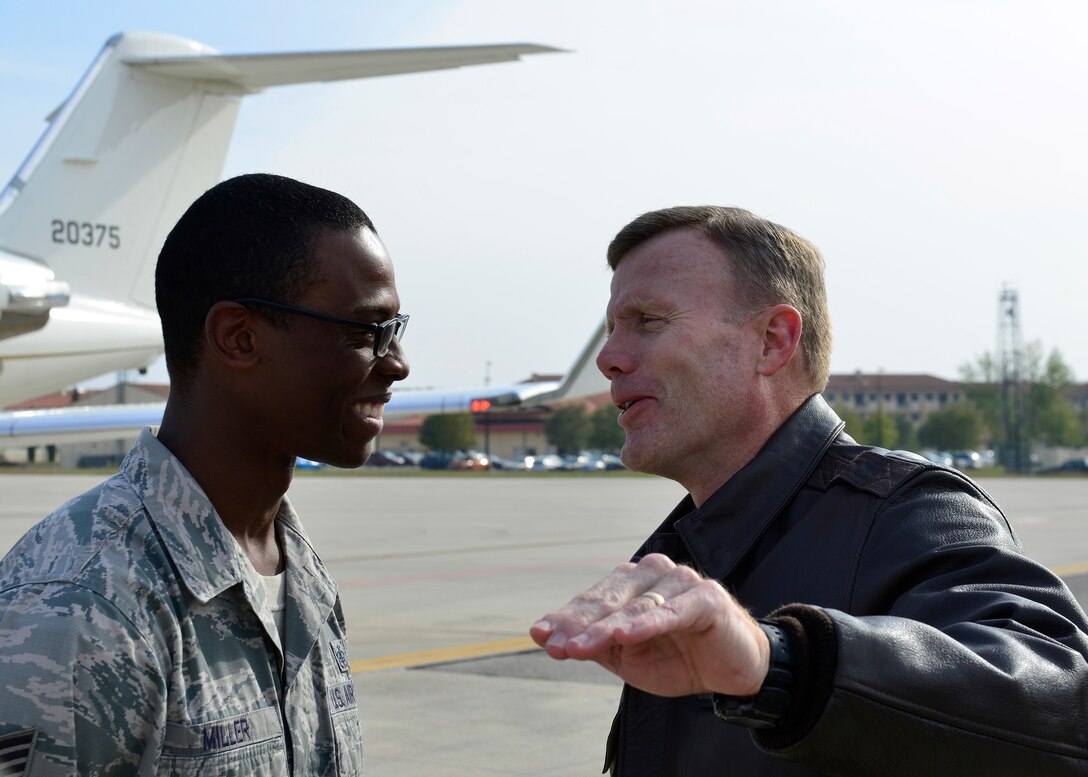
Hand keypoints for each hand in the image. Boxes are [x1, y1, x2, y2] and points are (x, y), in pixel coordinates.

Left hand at [530, 553, 769, 697]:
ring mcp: (681, 581)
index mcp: (631, 583)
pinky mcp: (707, 597)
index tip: (540, 636)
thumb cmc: (677, 657)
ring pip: (635, 607)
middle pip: (609, 600)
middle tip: (555, 646)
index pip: (592, 600)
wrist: (733, 671)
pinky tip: (625, 636)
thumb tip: (543, 636)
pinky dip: (648, 624)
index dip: (565, 619)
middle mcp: (653, 574)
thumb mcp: (628, 657)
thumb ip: (592, 643)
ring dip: (605, 629)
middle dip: (579, 625)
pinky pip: (672, 612)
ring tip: (578, 647)